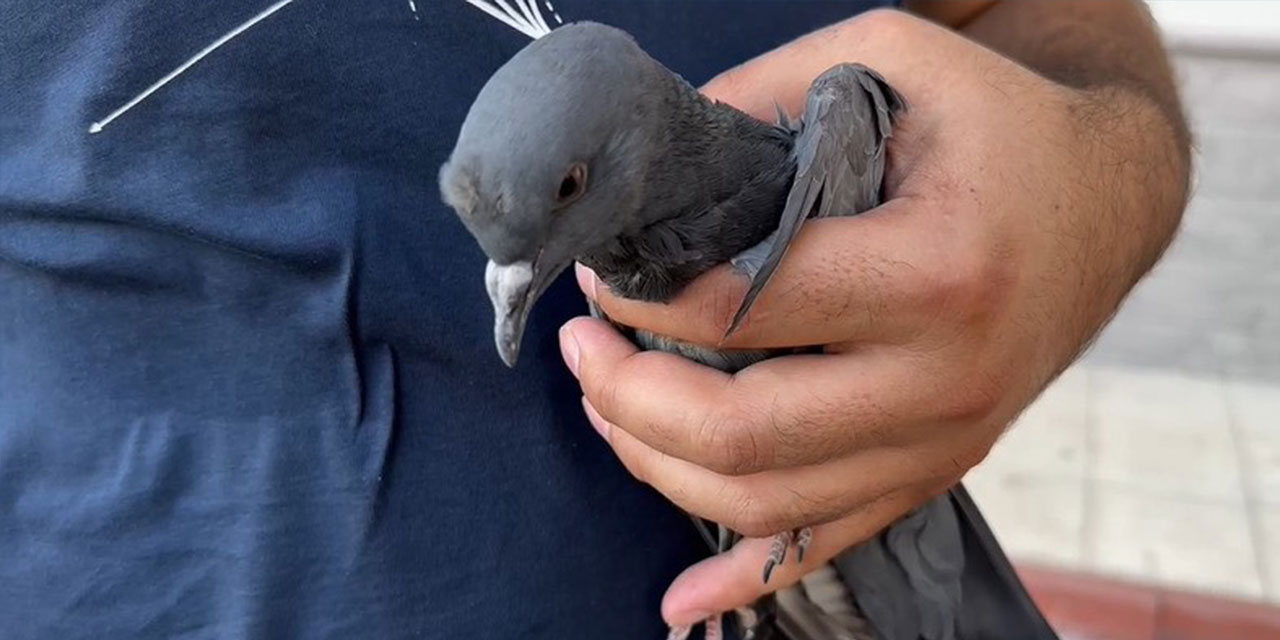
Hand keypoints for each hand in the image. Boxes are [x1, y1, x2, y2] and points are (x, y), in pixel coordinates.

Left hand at [558, 8, 1186, 626]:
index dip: (646, 301)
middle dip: (629, 396)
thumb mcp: (887, 59)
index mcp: (938, 270)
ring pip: (767, 503)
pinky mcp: (935, 468)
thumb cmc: (993, 125)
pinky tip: (679, 602)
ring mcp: (944, 439)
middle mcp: (947, 377)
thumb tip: (646, 173)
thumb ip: (759, 97)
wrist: (1104, 198)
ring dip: (660, 464)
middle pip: (746, 433)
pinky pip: (828, 543)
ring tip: (608, 404)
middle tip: (580, 350)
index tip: (600, 276)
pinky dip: (745, 579)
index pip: (747, 311)